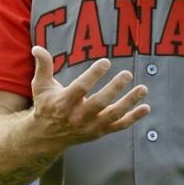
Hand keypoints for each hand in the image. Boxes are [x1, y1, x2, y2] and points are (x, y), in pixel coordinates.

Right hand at [30, 46, 149, 150]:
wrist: (46, 137)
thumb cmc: (46, 105)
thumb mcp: (40, 85)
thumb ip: (43, 66)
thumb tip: (38, 47)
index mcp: (63, 103)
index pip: (80, 88)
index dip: (94, 75)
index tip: (106, 61)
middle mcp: (78, 117)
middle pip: (99, 103)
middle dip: (114, 89)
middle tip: (127, 73)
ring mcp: (90, 126)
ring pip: (113, 115)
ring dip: (130, 102)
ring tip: (143, 88)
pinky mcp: (99, 132)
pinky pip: (119, 126)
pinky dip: (133, 118)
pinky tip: (146, 107)